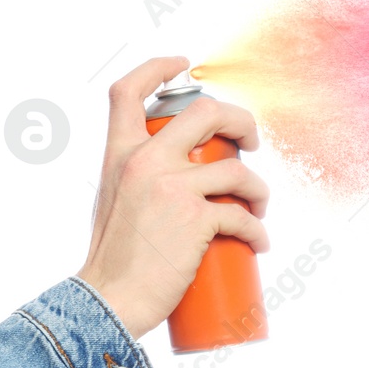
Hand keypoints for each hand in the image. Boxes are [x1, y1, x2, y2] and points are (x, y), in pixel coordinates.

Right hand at [75, 56, 270, 340]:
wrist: (108, 300)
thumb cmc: (110, 263)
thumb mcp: (111, 204)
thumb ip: (134, 182)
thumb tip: (175, 178)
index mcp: (117, 155)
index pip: (127, 91)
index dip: (158, 69)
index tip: (185, 67)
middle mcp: (143, 162)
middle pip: (204, 111)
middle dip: (240, 120)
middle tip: (250, 142)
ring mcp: (171, 187)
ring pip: (237, 167)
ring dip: (259, 188)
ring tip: (259, 208)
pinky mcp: (195, 218)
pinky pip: (242, 214)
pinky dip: (258, 229)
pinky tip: (260, 242)